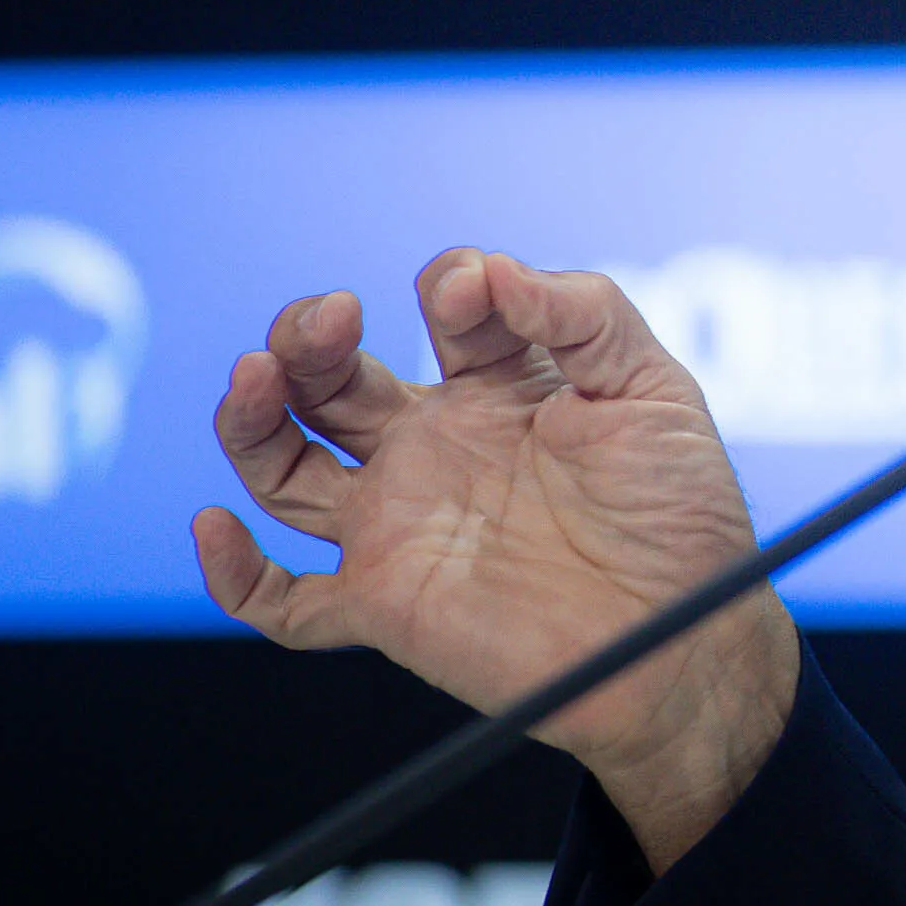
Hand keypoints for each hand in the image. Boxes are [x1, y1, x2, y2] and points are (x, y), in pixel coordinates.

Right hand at [193, 249, 800, 871]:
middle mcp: (440, 447)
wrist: (689, 636)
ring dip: (255, 417)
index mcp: (504, 387)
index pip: (447, 311)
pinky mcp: (387, 603)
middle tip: (330, 316)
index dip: (452, 285)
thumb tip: (493, 269)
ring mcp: (404, 523)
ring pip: (286, 467)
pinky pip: (286, 602)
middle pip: (335, 379)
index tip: (470, 290)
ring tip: (256, 372)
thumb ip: (584, 314)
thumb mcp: (653, 388)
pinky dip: (234, 573)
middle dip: (312, 334)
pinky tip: (216, 526)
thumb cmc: (682, 514)